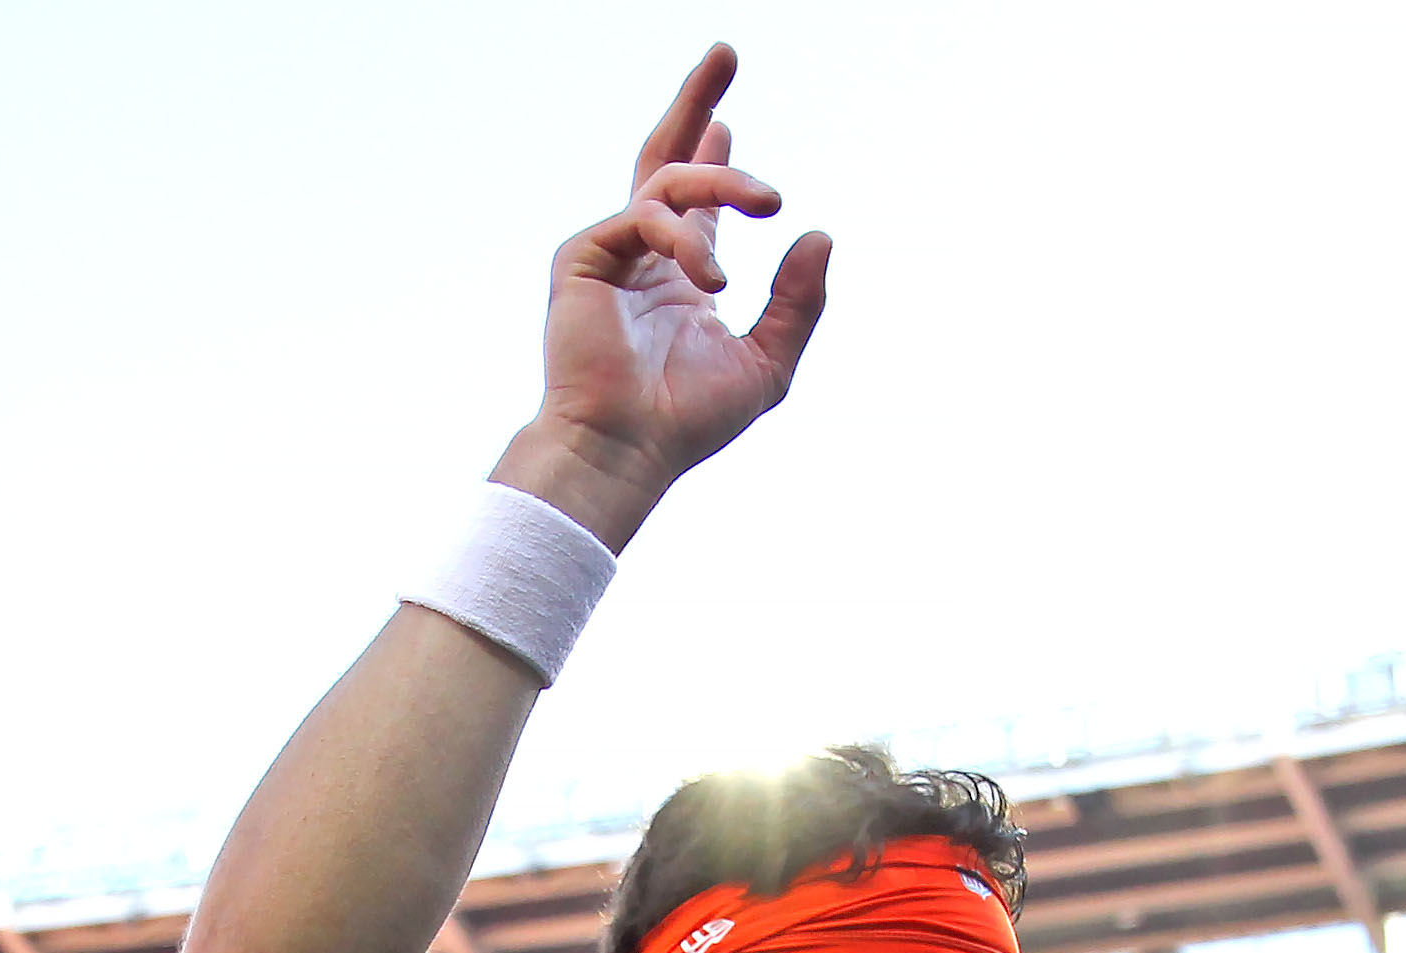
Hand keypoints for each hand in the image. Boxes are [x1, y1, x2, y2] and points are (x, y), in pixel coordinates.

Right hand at [499, 44, 830, 548]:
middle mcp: (644, 254)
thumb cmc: (687, 419)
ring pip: (669, 182)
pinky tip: (710, 276)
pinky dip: (683, 239)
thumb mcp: (766, 361)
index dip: (717, 153)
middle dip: (696, 102)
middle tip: (727, 51)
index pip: (698, 200)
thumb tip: (821, 235)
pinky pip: (644, 217)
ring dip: (726, 180)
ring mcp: (611, 251)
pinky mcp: (584, 255)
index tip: (730, 117)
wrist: (628, 448)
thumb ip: (798, 302)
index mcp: (682, 274)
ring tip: (769, 201)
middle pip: (666, 157)